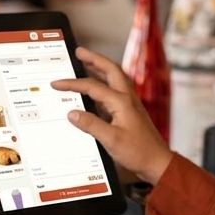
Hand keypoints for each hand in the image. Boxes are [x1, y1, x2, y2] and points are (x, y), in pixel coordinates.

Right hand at [52, 47, 172, 184]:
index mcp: (122, 102)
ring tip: (87, 62)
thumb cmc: (139, 152)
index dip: (72, 83)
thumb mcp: (111, 140)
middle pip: (110, 70)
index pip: (92, 86)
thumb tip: (72, 113)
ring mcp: (130, 104)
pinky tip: (96, 89)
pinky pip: (115, 91)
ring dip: (101, 68)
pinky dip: (104, 83)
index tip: (57, 83)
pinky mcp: (130, 112)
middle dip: (94, 59)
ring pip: (115, 78)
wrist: (157, 163)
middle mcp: (127, 98)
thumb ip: (91, 125)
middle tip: (79, 52)